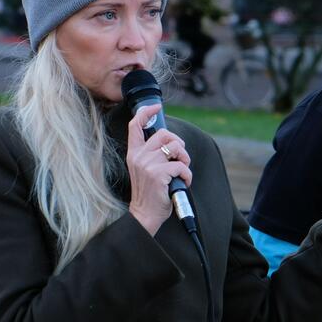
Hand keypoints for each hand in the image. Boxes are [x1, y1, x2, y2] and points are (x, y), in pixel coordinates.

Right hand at [126, 104, 191, 235]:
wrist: (144, 214)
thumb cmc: (149, 193)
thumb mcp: (144, 169)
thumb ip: (151, 154)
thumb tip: (170, 141)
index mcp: (134, 153)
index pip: (135, 125)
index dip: (146, 112)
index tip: (156, 107)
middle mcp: (139, 156)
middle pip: (164, 134)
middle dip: (179, 144)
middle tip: (180, 158)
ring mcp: (148, 164)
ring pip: (176, 148)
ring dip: (185, 159)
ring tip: (182, 172)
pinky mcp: (159, 173)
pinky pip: (182, 165)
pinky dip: (187, 175)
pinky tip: (182, 182)